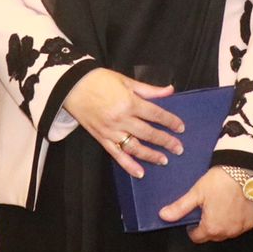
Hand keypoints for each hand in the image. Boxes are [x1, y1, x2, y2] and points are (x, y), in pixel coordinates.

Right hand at [62, 68, 184, 177]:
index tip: (181, 128)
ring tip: (163, 160)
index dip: (170, 121)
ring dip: (150, 155)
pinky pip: (116, 154)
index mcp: (129, 102)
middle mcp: (121, 119)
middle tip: (178, 148)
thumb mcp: (125, 80)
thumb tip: (170, 90)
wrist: (71, 86)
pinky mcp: (101, 138)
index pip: (155, 114)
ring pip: (135, 147)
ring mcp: (111, 131)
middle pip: (148, 133)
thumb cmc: (99, 80)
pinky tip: (139, 172)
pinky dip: (128, 165)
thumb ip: (148, 89)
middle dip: (165, 141)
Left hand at [160, 168, 252, 242]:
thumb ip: (180, 208)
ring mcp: (242, 228)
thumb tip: (163, 216)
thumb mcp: (196, 193)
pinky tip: (234, 205)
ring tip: (221, 205)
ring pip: (227, 232)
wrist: (247, 170)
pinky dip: (236, 219)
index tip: (194, 217)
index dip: (192, 228)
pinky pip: (241, 226)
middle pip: (213, 235)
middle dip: (208, 226)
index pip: (197, 237)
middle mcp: (228, 232)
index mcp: (212, 228)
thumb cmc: (221, 181)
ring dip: (222, 224)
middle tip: (207, 207)